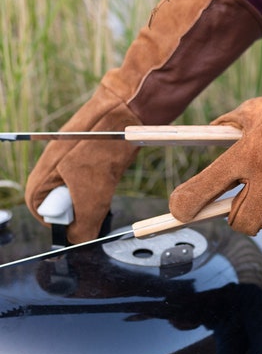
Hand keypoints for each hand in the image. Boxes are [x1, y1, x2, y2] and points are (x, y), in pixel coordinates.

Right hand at [25, 86, 140, 243]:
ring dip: (93, 195)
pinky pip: (93, 174)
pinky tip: (112, 176)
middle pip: (61, 199)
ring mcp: (72, 155)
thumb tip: (80, 241)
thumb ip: (83, 223)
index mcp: (43, 173)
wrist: (129, 111)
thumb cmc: (105, 147)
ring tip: (105, 189)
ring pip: (79, 188)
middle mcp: (53, 163)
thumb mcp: (92, 194)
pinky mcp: (92, 150)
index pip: (40, 209)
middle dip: (78, 209)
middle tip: (96, 209)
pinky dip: (103, 180)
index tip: (78, 226)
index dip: (59, 222)